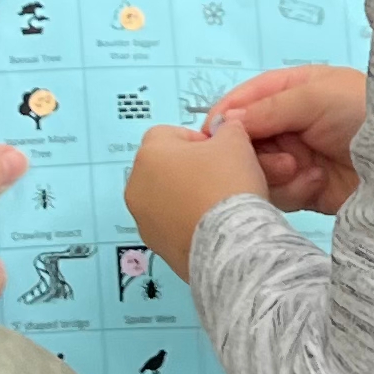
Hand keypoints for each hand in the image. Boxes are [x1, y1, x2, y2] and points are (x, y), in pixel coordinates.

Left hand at [124, 119, 266, 282]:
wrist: (229, 244)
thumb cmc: (227, 186)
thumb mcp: (236, 142)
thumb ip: (226, 128)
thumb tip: (223, 129)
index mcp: (149, 153)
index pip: (170, 134)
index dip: (198, 141)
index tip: (219, 154)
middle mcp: (136, 185)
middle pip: (164, 167)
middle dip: (189, 170)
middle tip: (219, 178)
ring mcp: (142, 219)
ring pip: (165, 197)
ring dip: (186, 197)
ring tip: (216, 205)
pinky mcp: (155, 245)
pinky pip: (170, 224)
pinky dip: (186, 222)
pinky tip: (210, 226)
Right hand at [204, 64, 368, 215]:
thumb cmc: (366, 113)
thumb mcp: (316, 96)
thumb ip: (268, 108)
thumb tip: (224, 120)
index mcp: (295, 90)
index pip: (249, 99)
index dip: (228, 115)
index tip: (210, 135)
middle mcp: (293, 124)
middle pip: (248, 139)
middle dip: (253, 150)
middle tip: (274, 156)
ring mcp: (299, 157)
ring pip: (259, 169)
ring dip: (274, 171)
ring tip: (301, 170)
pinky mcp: (308, 190)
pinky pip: (278, 193)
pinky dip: (291, 190)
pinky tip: (315, 183)